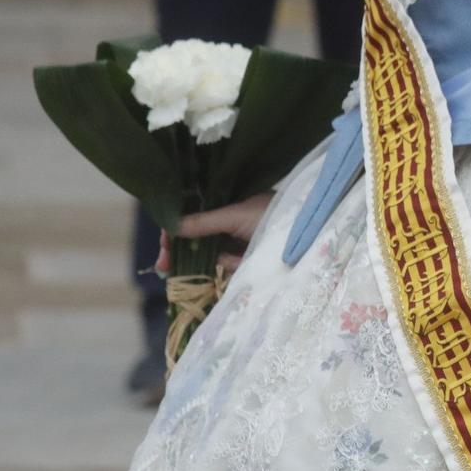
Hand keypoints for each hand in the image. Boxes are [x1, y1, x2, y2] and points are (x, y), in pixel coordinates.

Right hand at [155, 193, 274, 275]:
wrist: (306, 237)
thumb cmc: (273, 216)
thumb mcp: (235, 216)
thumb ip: (204, 223)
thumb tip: (170, 228)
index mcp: (226, 203)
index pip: (192, 215)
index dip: (175, 229)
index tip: (163, 245)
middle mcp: (229, 219)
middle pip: (195, 236)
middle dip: (177, 250)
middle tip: (163, 267)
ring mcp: (238, 239)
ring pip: (207, 252)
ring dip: (194, 261)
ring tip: (177, 267)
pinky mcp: (248, 256)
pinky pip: (228, 263)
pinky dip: (227, 265)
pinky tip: (235, 262)